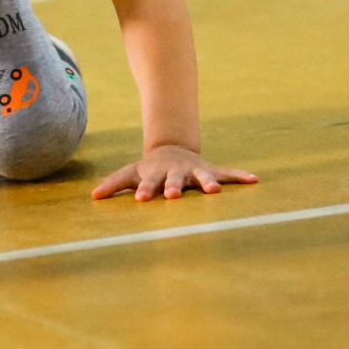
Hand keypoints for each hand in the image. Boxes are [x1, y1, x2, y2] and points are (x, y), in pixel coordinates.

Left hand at [90, 144, 257, 201]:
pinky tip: (254, 180)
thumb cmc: (147, 168)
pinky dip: (240, 177)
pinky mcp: (210, 171)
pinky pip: (228, 174)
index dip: (145, 191)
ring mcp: (194, 171)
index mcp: (156, 175)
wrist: (170, 149)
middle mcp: (176, 172)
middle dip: (174, 187)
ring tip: (214, 191)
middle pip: (175, 180)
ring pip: (202, 177)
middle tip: (173, 196)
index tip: (141, 200)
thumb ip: (112, 184)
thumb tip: (93, 197)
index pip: (148, 184)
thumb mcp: (129, 173)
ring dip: (208, 182)